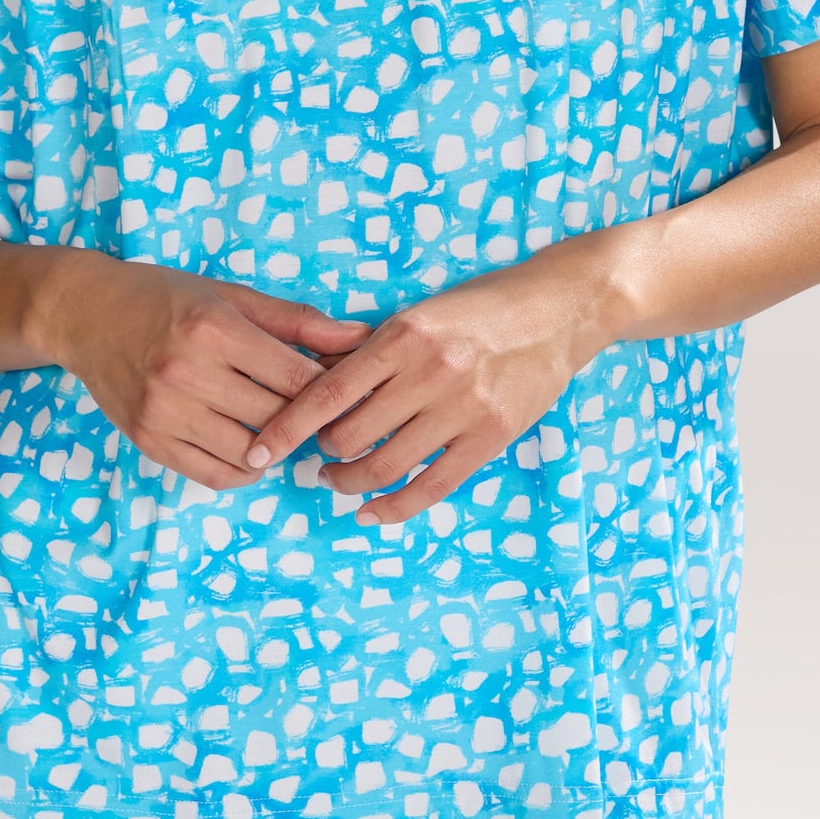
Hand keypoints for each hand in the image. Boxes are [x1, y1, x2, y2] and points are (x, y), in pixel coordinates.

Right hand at [43, 255, 373, 489]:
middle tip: (325, 418)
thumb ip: (297, 321)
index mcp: (214, 328)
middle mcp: (188, 372)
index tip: (345, 393)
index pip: (295, 376)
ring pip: (248, 452)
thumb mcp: (230, 295)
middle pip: (276, 416)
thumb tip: (361, 336)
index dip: (329, 390)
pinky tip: (252, 452)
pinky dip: (243, 471)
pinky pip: (212, 475)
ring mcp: (164, 411)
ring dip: (277, 449)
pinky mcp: (147, 440)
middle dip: (308, 420)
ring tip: (287, 434)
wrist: (85, 313)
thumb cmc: (164, 297)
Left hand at [240, 241, 610, 526]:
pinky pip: (432, 487)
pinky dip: (394, 507)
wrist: (559, 308)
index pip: (329, 391)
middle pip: (351, 433)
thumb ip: (372, 348)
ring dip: (350, 481)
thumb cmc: (482, 306)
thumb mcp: (420, 311)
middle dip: (321, 452)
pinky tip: (370, 512)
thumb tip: (313, 377)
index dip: (289, 426)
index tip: (260, 448)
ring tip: (336, 480)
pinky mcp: (491, 437)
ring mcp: (463, 408)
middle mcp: (430, 372)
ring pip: (385, 464)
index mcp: (403, 335)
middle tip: (310, 456)